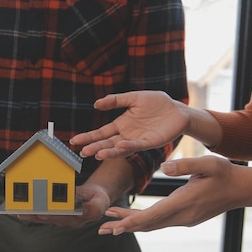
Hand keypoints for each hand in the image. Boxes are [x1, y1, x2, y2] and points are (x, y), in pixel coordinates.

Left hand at [16, 182, 110, 227]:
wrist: (98, 199)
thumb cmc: (98, 199)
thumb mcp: (99, 202)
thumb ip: (89, 206)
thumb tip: (76, 204)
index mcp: (79, 218)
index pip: (63, 217)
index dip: (51, 214)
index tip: (41, 212)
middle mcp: (68, 221)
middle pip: (49, 219)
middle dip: (35, 215)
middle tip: (22, 212)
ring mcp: (62, 219)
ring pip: (44, 218)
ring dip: (30, 215)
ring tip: (17, 211)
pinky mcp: (57, 215)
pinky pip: (43, 215)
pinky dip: (32, 213)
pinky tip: (21, 211)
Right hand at [70, 91, 188, 158]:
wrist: (177, 110)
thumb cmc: (157, 103)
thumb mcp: (133, 98)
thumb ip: (115, 100)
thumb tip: (96, 104)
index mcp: (121, 125)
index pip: (101, 133)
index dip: (88, 137)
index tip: (74, 141)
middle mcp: (126, 135)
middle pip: (107, 143)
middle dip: (94, 147)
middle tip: (82, 152)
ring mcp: (137, 140)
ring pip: (120, 148)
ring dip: (109, 151)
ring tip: (97, 154)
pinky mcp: (150, 142)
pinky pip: (137, 145)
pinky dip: (128, 146)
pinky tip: (119, 145)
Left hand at [97, 156, 247, 233]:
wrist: (243, 190)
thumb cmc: (226, 174)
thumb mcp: (208, 163)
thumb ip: (186, 164)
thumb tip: (165, 166)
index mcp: (184, 202)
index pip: (153, 216)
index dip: (132, 221)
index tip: (115, 226)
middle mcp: (182, 216)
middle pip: (148, 224)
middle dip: (124, 226)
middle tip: (102, 228)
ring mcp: (184, 220)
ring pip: (153, 225)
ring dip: (132, 226)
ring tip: (111, 227)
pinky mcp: (186, 218)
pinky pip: (161, 223)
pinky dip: (144, 223)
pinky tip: (134, 221)